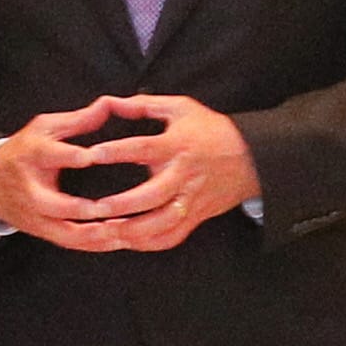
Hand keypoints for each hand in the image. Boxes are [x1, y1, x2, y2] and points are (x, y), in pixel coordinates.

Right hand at [0, 96, 147, 251]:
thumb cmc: (25, 150)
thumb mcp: (45, 127)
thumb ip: (78, 120)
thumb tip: (109, 105)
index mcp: (32, 156)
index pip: (49, 156)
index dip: (70, 156)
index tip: (91, 157)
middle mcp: (31, 190)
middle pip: (52, 204)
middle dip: (78, 208)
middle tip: (105, 208)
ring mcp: (35, 215)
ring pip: (63, 232)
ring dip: (92, 235)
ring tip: (120, 232)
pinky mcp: (42, 231)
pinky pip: (69, 243)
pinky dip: (93, 245)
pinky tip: (117, 242)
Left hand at [92, 95, 258, 248]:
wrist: (252, 157)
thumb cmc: (211, 130)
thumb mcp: (181, 108)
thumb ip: (143, 105)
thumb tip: (109, 101)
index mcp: (177, 145)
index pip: (144, 148)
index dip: (118, 152)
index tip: (93, 154)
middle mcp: (183, 175)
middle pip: (152, 195)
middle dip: (122, 205)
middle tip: (95, 209)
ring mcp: (191, 199)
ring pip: (162, 223)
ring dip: (134, 231)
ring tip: (107, 232)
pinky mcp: (196, 216)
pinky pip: (172, 237)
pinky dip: (149, 244)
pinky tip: (128, 242)